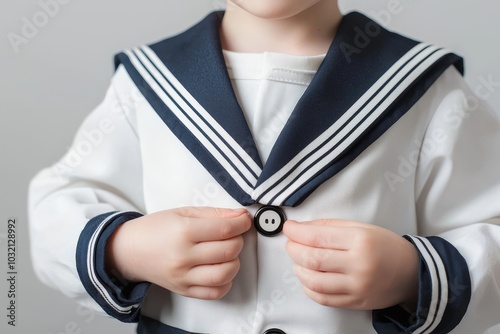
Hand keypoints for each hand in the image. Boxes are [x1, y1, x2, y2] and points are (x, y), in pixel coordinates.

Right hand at [106, 207, 251, 299]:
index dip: (242, 224)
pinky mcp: (184, 290)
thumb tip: (240, 217)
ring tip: (227, 252)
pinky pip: (215, 292)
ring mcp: (183, 276)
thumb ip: (214, 214)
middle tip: (233, 234)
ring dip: (235, 261)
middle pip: (228, 251)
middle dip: (239, 240)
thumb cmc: (155, 228)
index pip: (224, 229)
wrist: (129, 250)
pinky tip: (220, 269)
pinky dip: (225, 281)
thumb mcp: (183, 212)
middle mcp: (183, 257)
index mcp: (183, 232)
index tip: (245, 221)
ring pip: (225, 273)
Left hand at [283, 219, 418, 310]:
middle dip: (294, 249)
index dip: (297, 232)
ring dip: (299, 269)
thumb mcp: (361, 227)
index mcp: (360, 240)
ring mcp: (357, 286)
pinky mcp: (356, 302)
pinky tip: (307, 278)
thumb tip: (301, 228)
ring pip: (315, 281)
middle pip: (313, 258)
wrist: (411, 272)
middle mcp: (359, 265)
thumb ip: (331, 227)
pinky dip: (309, 288)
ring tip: (298, 261)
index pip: (318, 236)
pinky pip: (324, 299)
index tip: (288, 228)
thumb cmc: (385, 246)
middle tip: (290, 243)